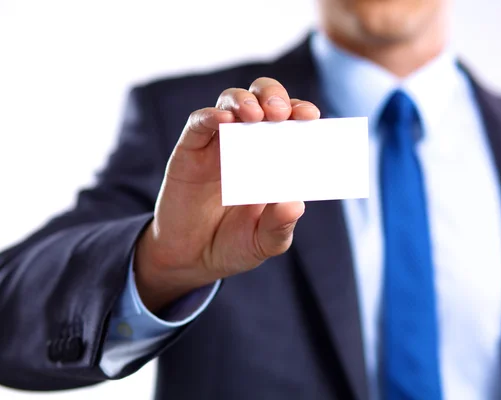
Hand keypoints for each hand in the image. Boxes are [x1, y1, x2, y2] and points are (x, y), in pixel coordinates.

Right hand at [134, 77, 320, 311]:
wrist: (191, 259)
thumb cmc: (234, 244)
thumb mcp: (263, 242)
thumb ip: (280, 225)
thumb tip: (295, 204)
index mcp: (273, 158)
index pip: (290, 122)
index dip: (300, 111)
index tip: (311, 116)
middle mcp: (248, 143)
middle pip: (262, 99)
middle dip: (275, 96)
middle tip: (281, 113)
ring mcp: (218, 144)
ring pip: (230, 102)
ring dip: (244, 101)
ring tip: (255, 115)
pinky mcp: (190, 150)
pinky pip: (199, 123)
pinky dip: (211, 116)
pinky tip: (223, 121)